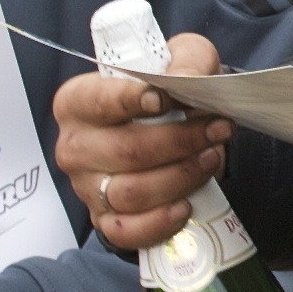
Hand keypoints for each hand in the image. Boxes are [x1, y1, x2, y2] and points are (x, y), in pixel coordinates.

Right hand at [51, 33, 232, 250]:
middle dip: (180, 141)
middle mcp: (75, 146)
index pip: (98, 101)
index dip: (131, 101)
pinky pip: (127, 231)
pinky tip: (184, 207)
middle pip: (127, 151)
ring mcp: (87, 188)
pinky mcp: (104, 220)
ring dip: (181, 177)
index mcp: (78, 102)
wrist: (175, 135)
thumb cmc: (171, 95)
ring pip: (133, 192)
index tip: (164, 100)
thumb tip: (184, 81)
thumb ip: (186, 60)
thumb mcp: (183, 60)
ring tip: (210, 159)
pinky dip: (159, 223)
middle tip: (217, 130)